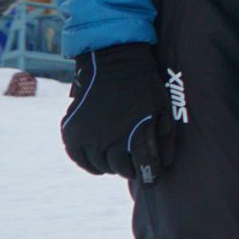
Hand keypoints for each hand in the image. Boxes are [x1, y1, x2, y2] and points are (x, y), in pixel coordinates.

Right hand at [61, 42, 172, 183]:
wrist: (114, 63)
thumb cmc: (144, 86)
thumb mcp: (162, 109)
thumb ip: (165, 138)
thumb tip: (166, 163)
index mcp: (136, 135)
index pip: (145, 168)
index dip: (150, 175)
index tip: (153, 176)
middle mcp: (110, 140)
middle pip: (121, 169)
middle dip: (131, 169)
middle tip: (135, 164)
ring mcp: (89, 137)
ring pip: (101, 166)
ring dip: (111, 165)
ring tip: (117, 160)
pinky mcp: (72, 132)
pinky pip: (78, 158)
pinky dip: (89, 163)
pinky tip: (98, 160)